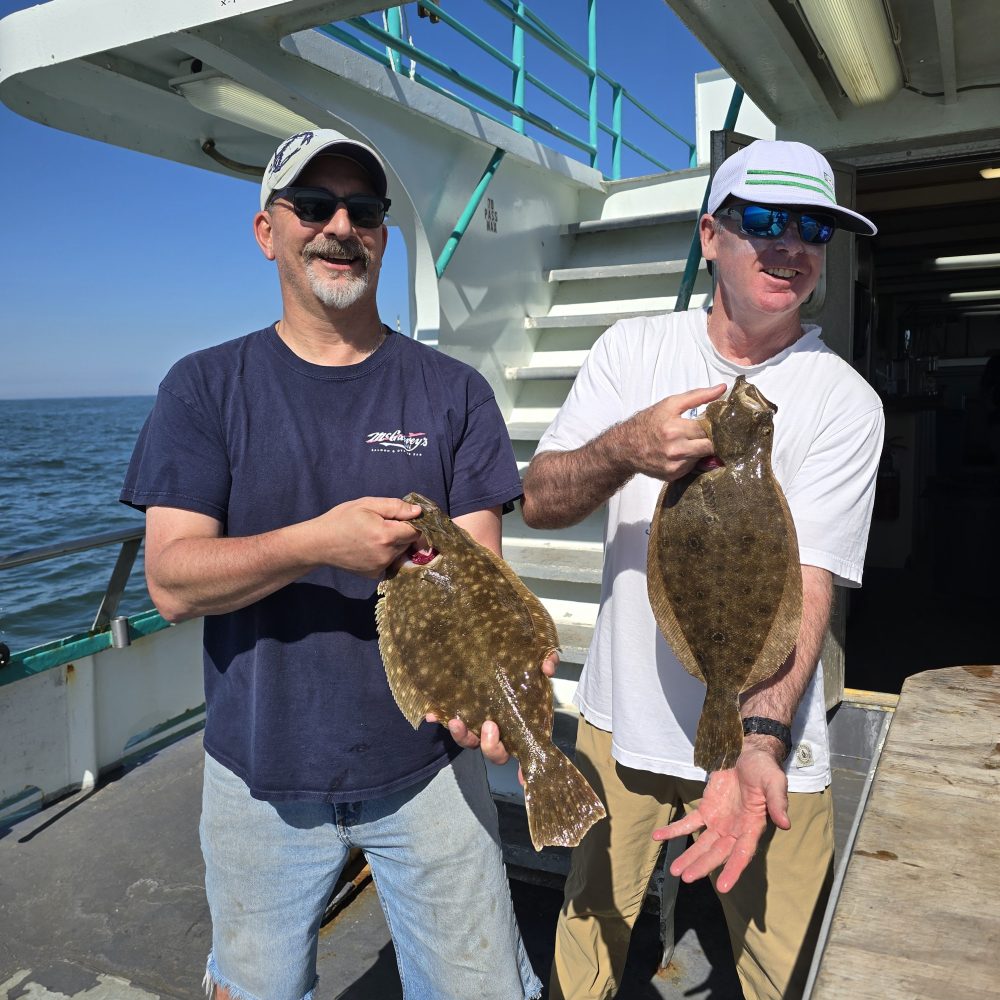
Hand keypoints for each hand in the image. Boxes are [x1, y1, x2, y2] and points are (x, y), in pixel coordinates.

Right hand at [309, 497, 421, 576]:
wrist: (319, 543)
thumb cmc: (341, 519)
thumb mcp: (367, 504)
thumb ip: (395, 507)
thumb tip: (418, 512)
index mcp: (386, 535)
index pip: (416, 531)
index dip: (413, 523)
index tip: (404, 517)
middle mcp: (386, 555)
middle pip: (409, 542)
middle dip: (403, 532)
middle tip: (384, 524)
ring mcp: (381, 567)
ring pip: (400, 553)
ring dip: (395, 544)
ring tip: (375, 535)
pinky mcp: (375, 575)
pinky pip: (390, 562)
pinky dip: (386, 554)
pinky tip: (371, 547)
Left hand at [428, 651, 559, 782]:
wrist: (484, 648)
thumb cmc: (515, 664)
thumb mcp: (533, 660)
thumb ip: (545, 662)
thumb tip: (547, 668)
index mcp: (521, 723)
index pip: (525, 750)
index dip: (525, 769)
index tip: (521, 777)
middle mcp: (500, 729)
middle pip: (494, 752)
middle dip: (490, 746)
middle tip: (489, 726)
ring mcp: (478, 724)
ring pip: (470, 741)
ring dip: (462, 735)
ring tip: (455, 720)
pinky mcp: (460, 712)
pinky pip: (448, 722)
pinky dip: (438, 719)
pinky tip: (430, 714)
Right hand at [627, 384, 725, 480]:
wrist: (625, 447)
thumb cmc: (647, 423)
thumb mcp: (670, 404)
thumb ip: (698, 395)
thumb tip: (722, 388)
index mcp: (675, 429)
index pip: (710, 428)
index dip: (715, 425)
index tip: (714, 423)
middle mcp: (676, 449)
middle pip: (710, 445)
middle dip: (710, 438)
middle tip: (705, 433)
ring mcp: (675, 465)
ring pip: (703, 457)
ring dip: (701, 450)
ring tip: (690, 442)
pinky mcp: (673, 475)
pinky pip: (692, 467)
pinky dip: (691, 460)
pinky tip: (681, 453)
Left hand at [651, 746, 789, 891]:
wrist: (747, 753)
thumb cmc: (764, 769)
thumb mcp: (773, 782)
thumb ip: (777, 802)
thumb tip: (786, 823)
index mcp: (752, 827)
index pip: (742, 854)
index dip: (733, 870)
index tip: (722, 887)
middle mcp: (734, 830)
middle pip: (717, 853)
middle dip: (703, 866)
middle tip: (687, 878)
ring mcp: (719, 821)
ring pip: (702, 844)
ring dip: (689, 856)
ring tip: (674, 871)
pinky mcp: (707, 810)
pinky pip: (689, 823)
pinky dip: (674, 830)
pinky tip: (659, 837)